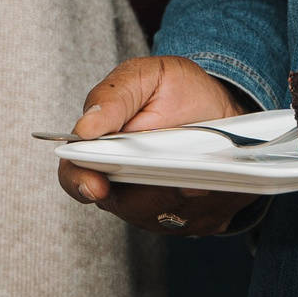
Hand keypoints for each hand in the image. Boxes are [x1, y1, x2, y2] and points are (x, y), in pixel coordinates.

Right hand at [57, 56, 262, 236]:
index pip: (76, 176)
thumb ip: (114, 96)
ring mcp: (155, 206)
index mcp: (101, 150)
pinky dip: (211, 203)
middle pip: (125, 205)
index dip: (81, 183)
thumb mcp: (147, 76)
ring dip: (185, 199)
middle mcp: (123, 185)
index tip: (98, 185)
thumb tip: (86, 126)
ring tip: (203, 181)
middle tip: (178, 181)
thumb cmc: (177, 92)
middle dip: (152, 195)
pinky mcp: (189, 217)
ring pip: (164, 216)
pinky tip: (220, 184)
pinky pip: (198, 220)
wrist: (221, 106)